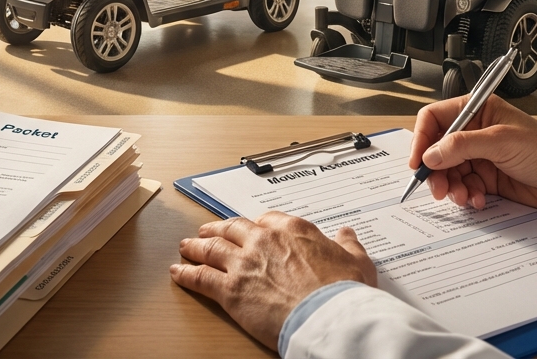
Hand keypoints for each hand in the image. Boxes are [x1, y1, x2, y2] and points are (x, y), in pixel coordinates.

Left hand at [170, 211, 375, 349]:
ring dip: (196, 247)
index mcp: (293, 230)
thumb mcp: (357, 262)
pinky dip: (187, 274)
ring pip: (211, 249)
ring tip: (187, 246)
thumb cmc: (344, 292)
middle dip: (218, 230)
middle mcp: (264, 240)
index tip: (250, 229)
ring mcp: (245, 263)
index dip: (255, 226)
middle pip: (232, 229)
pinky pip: (201, 278)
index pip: (266, 220)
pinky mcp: (231, 290)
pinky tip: (179, 272)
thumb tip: (347, 234)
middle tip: (208, 232)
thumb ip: (348, 245)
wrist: (330, 316)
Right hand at [411, 95, 536, 211]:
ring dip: (451, 186)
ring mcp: (480, 156)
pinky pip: (464, 186)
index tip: (418, 161)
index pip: (435, 118)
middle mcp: (475, 132)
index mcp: (477, 111)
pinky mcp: (487, 178)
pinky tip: (477, 199)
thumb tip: (430, 154)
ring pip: (448, 171)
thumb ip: (462, 146)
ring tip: (462, 196)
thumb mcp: (502, 142)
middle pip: (437, 148)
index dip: (422, 138)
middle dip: (435, 169)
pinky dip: (466, 195)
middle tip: (437, 187)